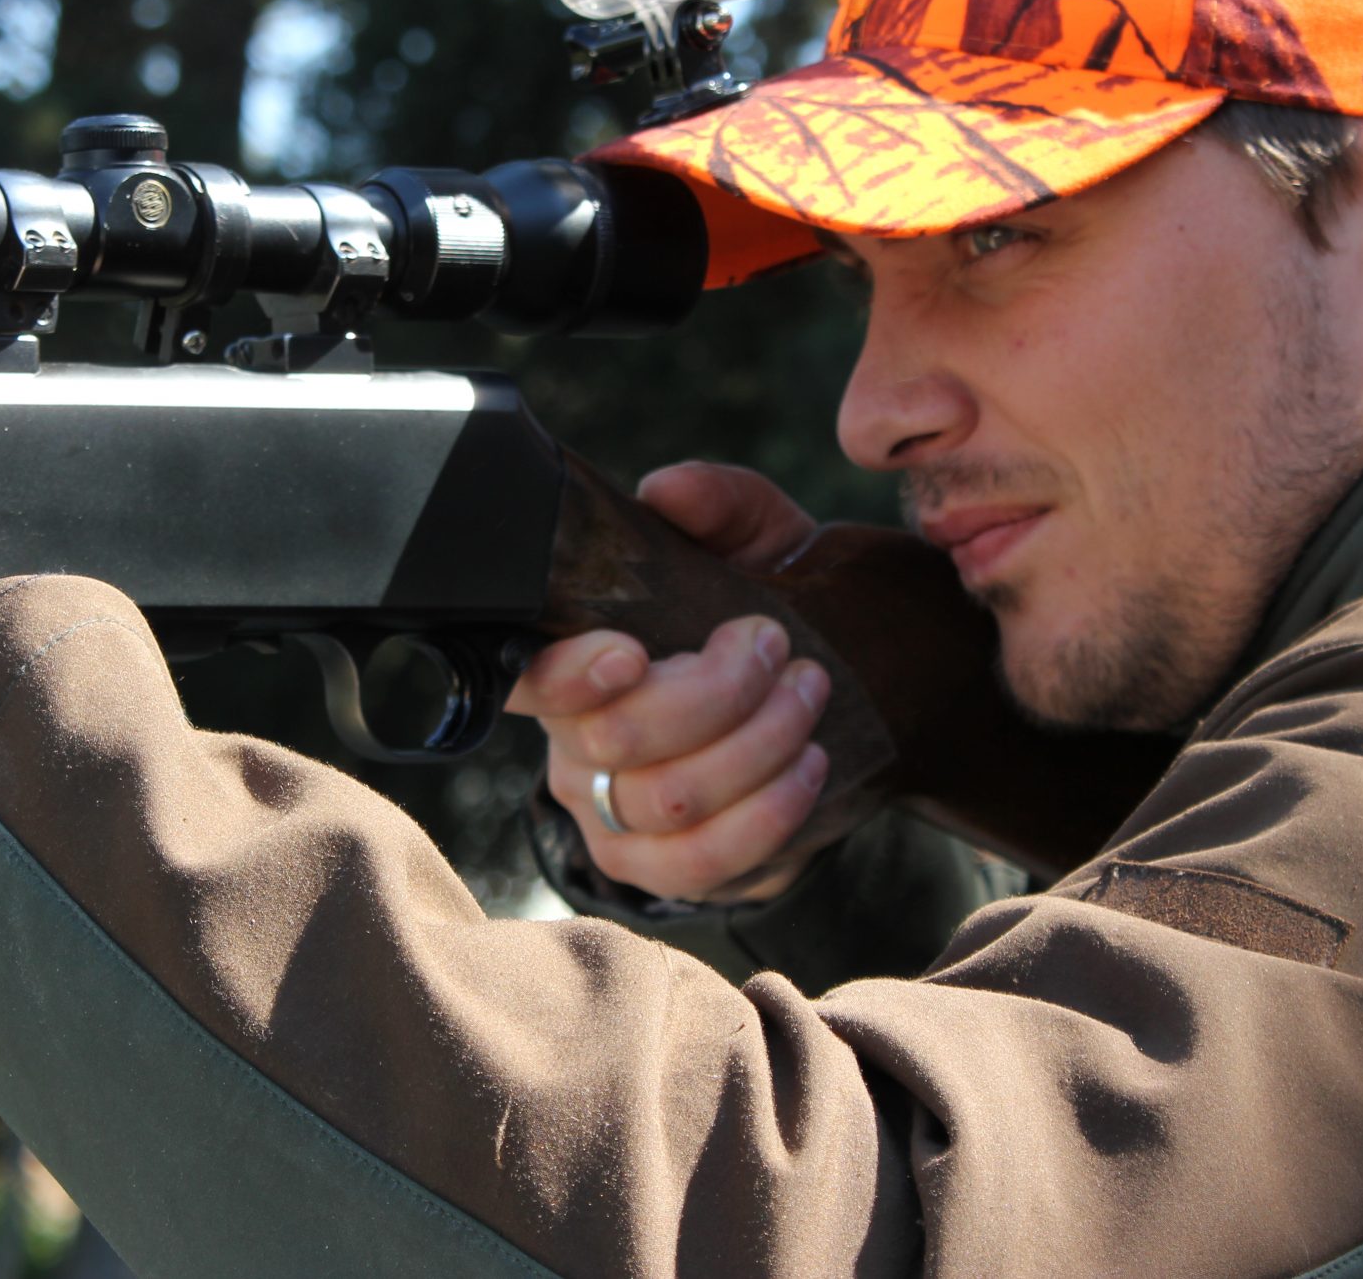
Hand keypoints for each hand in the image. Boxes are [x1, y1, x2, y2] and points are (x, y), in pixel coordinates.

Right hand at [508, 462, 831, 903]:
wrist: (835, 690)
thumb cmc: (762, 607)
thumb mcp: (753, 538)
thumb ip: (716, 502)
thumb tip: (667, 489)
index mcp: (572, 663)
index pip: (527, 678)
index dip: (566, 675)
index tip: (632, 649)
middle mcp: (576, 749)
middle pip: (614, 740)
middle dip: (712, 691)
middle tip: (773, 645)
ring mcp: (617, 821)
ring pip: (668, 802)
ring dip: (756, 745)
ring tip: (809, 692)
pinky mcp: (669, 872)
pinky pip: (704, 866)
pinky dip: (767, 815)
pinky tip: (810, 764)